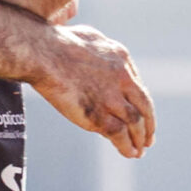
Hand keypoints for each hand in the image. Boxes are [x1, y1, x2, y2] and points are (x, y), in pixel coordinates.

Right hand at [27, 22, 154, 157]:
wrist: (41, 53)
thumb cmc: (53, 41)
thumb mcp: (86, 36)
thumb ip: (97, 48)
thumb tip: (95, 49)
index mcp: (121, 58)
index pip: (137, 85)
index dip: (140, 102)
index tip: (140, 113)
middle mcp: (123, 79)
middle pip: (144, 106)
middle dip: (149, 124)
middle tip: (149, 138)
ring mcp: (112, 98)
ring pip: (136, 123)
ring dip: (140, 138)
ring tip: (140, 150)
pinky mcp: (99, 115)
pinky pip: (119, 135)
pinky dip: (127, 146)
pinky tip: (129, 153)